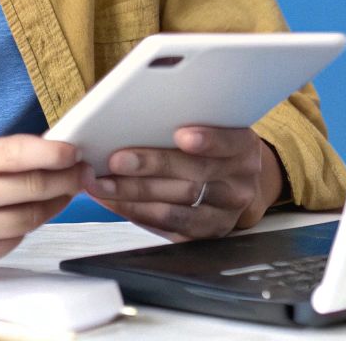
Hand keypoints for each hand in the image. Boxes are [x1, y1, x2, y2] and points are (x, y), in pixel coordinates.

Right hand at [0, 135, 84, 277]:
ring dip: (53, 205)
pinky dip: (26, 228)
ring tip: (62, 192)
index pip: (15, 154)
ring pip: (29, 219)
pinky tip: (29, 216)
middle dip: (64, 179)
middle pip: (30, 188)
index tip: (73, 151)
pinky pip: (14, 243)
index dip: (52, 152)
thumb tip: (47, 151)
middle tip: (79, 172)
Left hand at [81, 126, 282, 241]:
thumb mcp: (214, 129)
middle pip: (196, 176)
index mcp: (244, 149)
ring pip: (177, 206)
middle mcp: (239, 184)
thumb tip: (136, 110)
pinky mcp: (205, 236)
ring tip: (101, 184)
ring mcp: (224, 214)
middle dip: (152, 166)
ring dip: (133, 194)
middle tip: (117, 160)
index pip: (231, 142)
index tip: (181, 135)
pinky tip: (113, 201)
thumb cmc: (212, 150)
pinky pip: (168, 227)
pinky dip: (136, 213)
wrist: (233, 187)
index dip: (209, 139)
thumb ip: (187, 120)